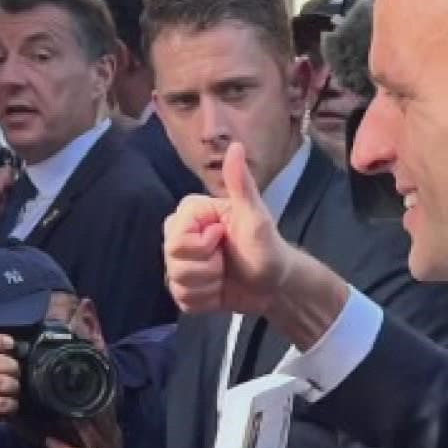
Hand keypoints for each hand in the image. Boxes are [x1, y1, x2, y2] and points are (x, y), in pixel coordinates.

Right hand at [164, 142, 291, 317]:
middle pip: (171, 259)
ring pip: (175, 281)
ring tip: (225, 276)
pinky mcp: (184, 287)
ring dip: (207, 285)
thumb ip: (241, 184)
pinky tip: (219, 291)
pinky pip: (181, 299)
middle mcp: (182, 235)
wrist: (275, 286)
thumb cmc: (268, 248)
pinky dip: (205, 301)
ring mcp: (180, 262)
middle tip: (226, 260)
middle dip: (205, 268)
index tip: (222, 239)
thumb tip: (236, 146)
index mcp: (193, 213)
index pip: (175, 235)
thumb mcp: (256, 217)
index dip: (201, 245)